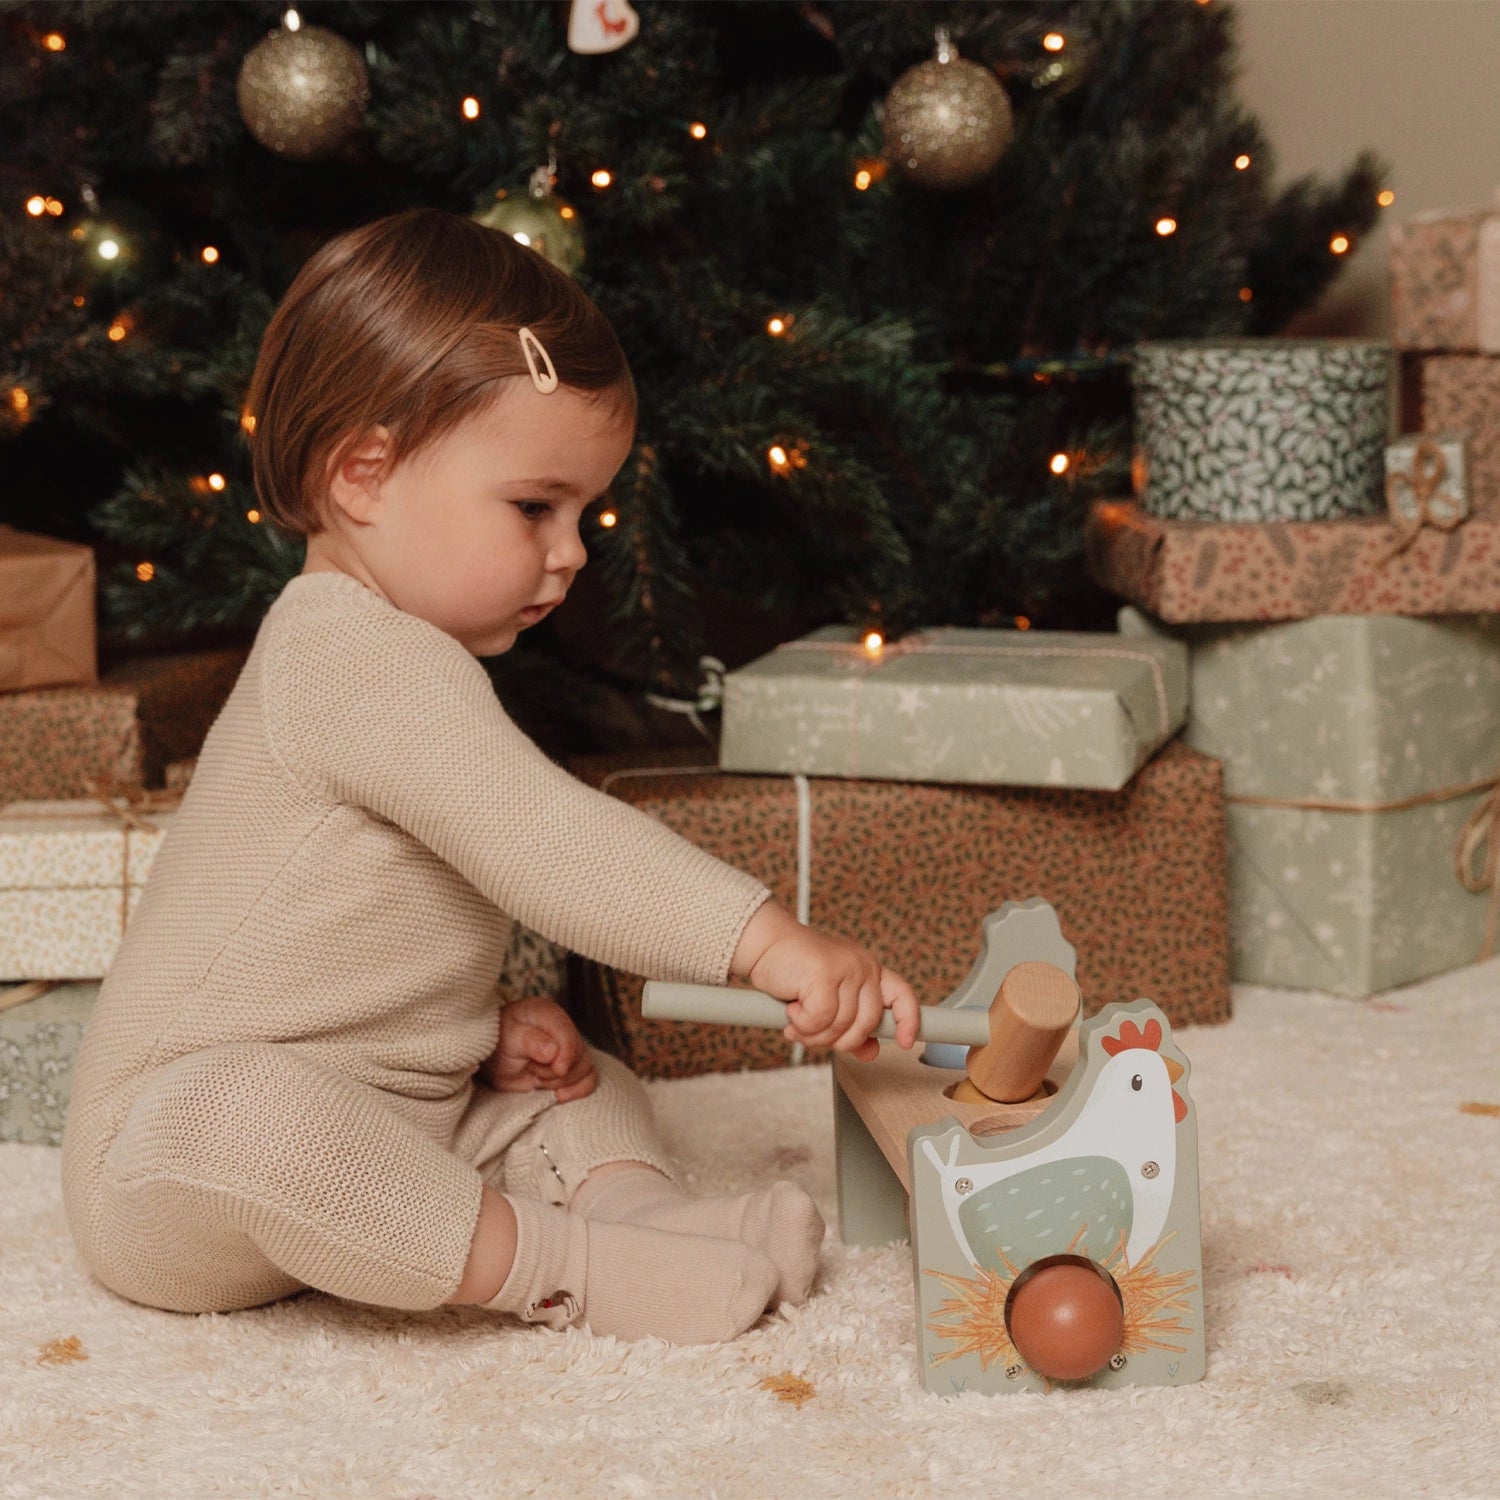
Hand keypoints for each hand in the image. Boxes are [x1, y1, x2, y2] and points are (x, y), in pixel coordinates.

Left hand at [481, 996, 596, 1101]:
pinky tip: (559, 1096)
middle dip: (555, 1071)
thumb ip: (530, 1042)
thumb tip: (553, 1052)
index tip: (558, 1069)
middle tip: (530, 1069)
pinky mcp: (569, 1069)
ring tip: (535, 1077)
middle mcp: (563, 1030)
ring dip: (560, 1082)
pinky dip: (578, 1090)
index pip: (568, 1033)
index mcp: (549, 1015)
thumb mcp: (508, 1038)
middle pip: (580, 1055)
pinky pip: (587, 1080)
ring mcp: (568, 1051)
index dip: (568, 1053)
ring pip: (584, 1070)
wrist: (492, 1058)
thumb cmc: (497, 1041)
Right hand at [732, 900, 919, 1062]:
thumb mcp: (828, 1001)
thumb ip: (850, 1025)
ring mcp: (845, 968)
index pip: (902, 994)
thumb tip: (870, 1052)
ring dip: (814, 1034)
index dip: (908, 1020)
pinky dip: (802, 1025)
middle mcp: (862, 966)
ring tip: (797, 1023)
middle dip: (840, 1040)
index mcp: (868, 970)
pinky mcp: (825, 974)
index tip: (906, 1042)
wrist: (764, 945)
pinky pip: (820, 1019)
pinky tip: (791, 1013)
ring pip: (842, 1025)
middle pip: (868, 1023)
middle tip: (815, 1035)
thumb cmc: (794, 971)